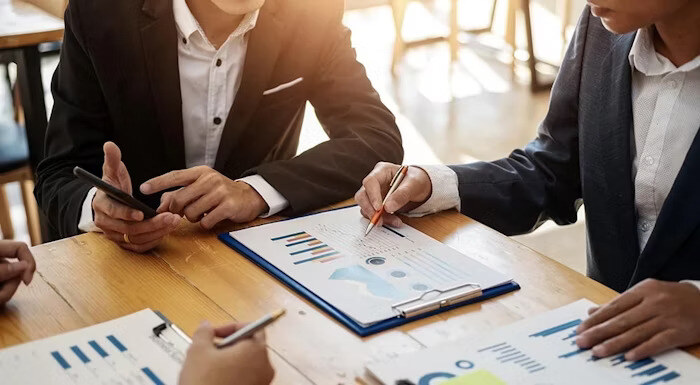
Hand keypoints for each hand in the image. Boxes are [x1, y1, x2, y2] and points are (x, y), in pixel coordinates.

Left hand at [0, 241, 35, 304]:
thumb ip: (3, 269)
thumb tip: (25, 266)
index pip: (21, 248)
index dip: (28, 262)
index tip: (27, 282)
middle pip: (17, 269)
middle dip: (12, 285)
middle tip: (1, 298)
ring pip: (12, 281)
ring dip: (6, 293)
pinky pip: (6, 287)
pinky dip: (2, 294)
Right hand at [93, 142, 180, 252]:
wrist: (107, 204)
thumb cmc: (112, 187)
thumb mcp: (112, 172)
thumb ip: (112, 160)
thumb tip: (110, 144)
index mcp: (101, 206)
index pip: (113, 212)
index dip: (126, 213)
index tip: (141, 213)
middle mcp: (106, 224)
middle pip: (128, 229)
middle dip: (151, 224)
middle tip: (171, 217)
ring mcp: (114, 235)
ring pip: (136, 239)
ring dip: (156, 232)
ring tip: (174, 222)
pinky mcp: (124, 243)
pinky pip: (140, 246)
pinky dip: (154, 240)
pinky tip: (167, 230)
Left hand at [140, 166, 267, 229]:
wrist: (249, 197)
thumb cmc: (221, 193)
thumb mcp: (201, 187)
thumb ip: (180, 193)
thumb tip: (160, 205)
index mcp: (201, 172)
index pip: (175, 176)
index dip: (158, 183)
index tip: (143, 188)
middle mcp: (210, 179)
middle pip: (179, 199)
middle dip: (176, 210)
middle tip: (182, 213)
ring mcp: (220, 192)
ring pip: (190, 212)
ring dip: (192, 218)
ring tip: (202, 213)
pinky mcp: (227, 206)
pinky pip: (205, 221)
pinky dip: (205, 223)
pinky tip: (211, 218)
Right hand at [178, 321, 273, 384]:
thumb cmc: (206, 384)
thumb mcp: (198, 352)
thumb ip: (204, 333)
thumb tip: (206, 327)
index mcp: (256, 350)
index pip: (252, 327)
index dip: (231, 327)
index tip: (216, 333)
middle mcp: (265, 366)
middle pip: (249, 345)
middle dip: (228, 345)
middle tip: (210, 350)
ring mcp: (262, 382)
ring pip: (247, 363)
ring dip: (229, 360)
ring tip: (209, 367)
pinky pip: (246, 377)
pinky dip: (233, 375)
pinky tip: (215, 380)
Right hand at [354, 162, 431, 226]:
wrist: (420, 187)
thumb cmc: (416, 180)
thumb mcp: (414, 184)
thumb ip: (402, 194)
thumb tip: (388, 207)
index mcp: (382, 171)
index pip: (370, 182)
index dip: (372, 195)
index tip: (378, 208)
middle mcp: (375, 182)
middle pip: (362, 195)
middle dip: (369, 210)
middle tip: (379, 221)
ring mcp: (374, 193)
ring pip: (366, 207)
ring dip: (378, 217)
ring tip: (395, 221)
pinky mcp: (376, 204)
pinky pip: (373, 214)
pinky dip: (383, 220)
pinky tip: (394, 221)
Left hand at [576, 279, 699, 360]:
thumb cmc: (671, 297)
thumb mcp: (646, 293)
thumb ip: (620, 303)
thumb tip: (592, 312)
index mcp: (643, 290)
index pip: (614, 307)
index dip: (596, 320)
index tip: (580, 330)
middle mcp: (654, 303)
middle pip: (622, 320)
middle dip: (599, 333)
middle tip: (582, 342)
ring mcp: (667, 317)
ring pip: (636, 332)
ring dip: (615, 344)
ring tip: (598, 352)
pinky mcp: (679, 332)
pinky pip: (658, 342)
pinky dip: (643, 349)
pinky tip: (629, 357)